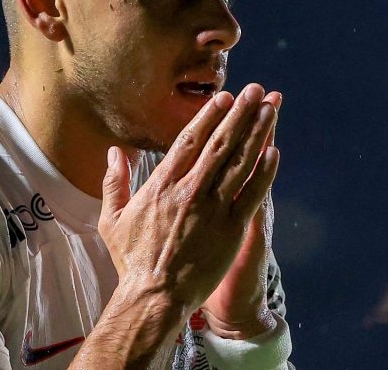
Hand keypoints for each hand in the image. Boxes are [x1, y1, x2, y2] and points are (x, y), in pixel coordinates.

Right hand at [98, 84, 280, 315]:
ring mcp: (213, 209)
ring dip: (258, 132)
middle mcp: (190, 190)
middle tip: (256, 90)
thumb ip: (115, 182)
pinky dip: (265, 171)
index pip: (189, 141)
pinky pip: (253, 194)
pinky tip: (275, 151)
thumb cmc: (132, 261)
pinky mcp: (232, 229)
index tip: (223, 98)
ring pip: (241, 162)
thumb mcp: (113, 219)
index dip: (208, 116)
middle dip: (240, 113)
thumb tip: (114, 152)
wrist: (155, 297)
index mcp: (162, 185)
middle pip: (221, 143)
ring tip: (270, 108)